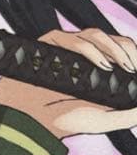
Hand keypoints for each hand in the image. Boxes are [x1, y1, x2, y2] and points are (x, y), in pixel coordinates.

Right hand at [0, 27, 136, 137]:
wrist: (29, 120)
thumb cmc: (60, 120)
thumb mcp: (104, 120)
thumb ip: (129, 115)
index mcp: (98, 67)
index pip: (122, 49)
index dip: (134, 53)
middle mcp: (83, 54)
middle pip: (113, 39)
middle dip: (128, 50)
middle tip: (133, 67)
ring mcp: (66, 47)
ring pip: (95, 34)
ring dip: (112, 47)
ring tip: (121, 66)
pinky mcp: (48, 44)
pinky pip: (72, 39)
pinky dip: (89, 49)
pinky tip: (101, 64)